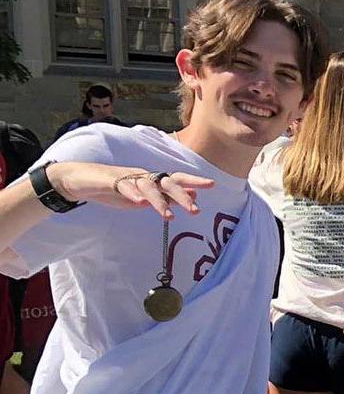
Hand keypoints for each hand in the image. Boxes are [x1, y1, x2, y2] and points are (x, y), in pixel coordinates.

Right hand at [48, 162, 212, 217]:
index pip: (176, 179)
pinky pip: (123, 186)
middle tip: (195, 210)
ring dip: (159, 201)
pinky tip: (139, 202)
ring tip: (169, 216)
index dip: (193, 181)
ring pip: (147, 186)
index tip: (212, 184)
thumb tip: (193, 197)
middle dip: (182, 195)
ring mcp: (127, 178)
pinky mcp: (111, 182)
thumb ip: (167, 197)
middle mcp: (143, 176)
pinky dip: (132, 193)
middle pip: (166, 182)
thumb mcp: (145, 197)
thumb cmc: (116, 189)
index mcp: (152, 180)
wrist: (82, 181)